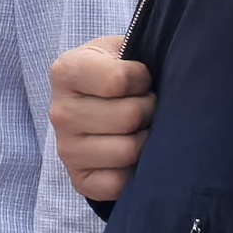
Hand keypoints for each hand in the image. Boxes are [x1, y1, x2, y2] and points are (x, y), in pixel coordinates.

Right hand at [50, 36, 154, 204]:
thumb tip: (172, 72)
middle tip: (144, 106)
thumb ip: (138, 53)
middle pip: (129, 117)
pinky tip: (131, 156)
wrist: (95, 102)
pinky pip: (117, 184)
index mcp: (66, 72)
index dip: (142, 79)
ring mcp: (67, 150)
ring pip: (128, 151)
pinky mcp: (78, 180)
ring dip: (145, 139)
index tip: (140, 79)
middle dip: (148, 109)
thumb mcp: (120, 48)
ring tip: (138, 128)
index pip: (118, 80)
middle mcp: (60, 113)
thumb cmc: (116, 72)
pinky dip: (133, 172)